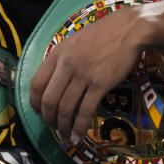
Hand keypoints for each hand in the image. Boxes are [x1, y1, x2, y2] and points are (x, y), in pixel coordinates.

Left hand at [29, 8, 141, 138]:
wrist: (128, 29)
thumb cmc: (102, 34)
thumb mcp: (74, 42)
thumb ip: (62, 60)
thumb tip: (54, 82)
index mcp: (57, 54)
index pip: (36, 84)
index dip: (35, 103)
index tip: (40, 112)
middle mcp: (66, 65)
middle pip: (49, 100)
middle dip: (48, 118)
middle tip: (53, 126)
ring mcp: (83, 75)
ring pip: (66, 108)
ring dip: (63, 126)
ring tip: (66, 134)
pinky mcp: (100, 84)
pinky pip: (86, 110)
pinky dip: (80, 126)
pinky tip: (79, 134)